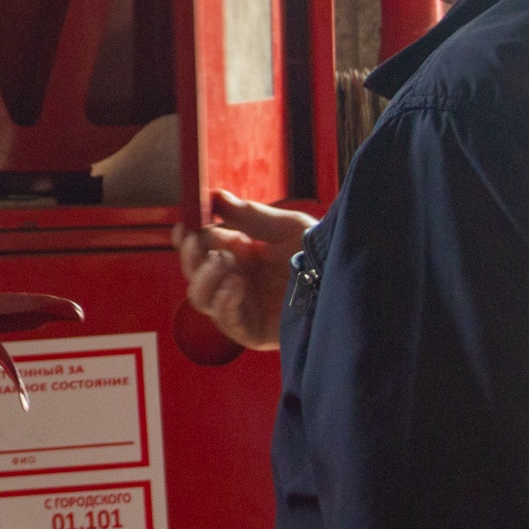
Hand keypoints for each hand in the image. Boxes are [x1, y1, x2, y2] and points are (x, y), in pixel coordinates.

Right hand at [171, 189, 317, 350]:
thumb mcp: (285, 227)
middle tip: (200, 243)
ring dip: (204, 278)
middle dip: (191, 256)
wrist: (344, 283)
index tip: (184, 226)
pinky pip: (225, 319)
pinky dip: (224, 300)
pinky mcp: (251, 330)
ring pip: (200, 297)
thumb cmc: (321, 256)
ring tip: (222, 262)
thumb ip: (248, 215)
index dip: (186, 238)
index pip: (200, 247)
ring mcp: (242, 306)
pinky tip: (236, 284)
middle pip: (193, 273)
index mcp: (241, 254)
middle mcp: (236, 279)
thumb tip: (216, 197)